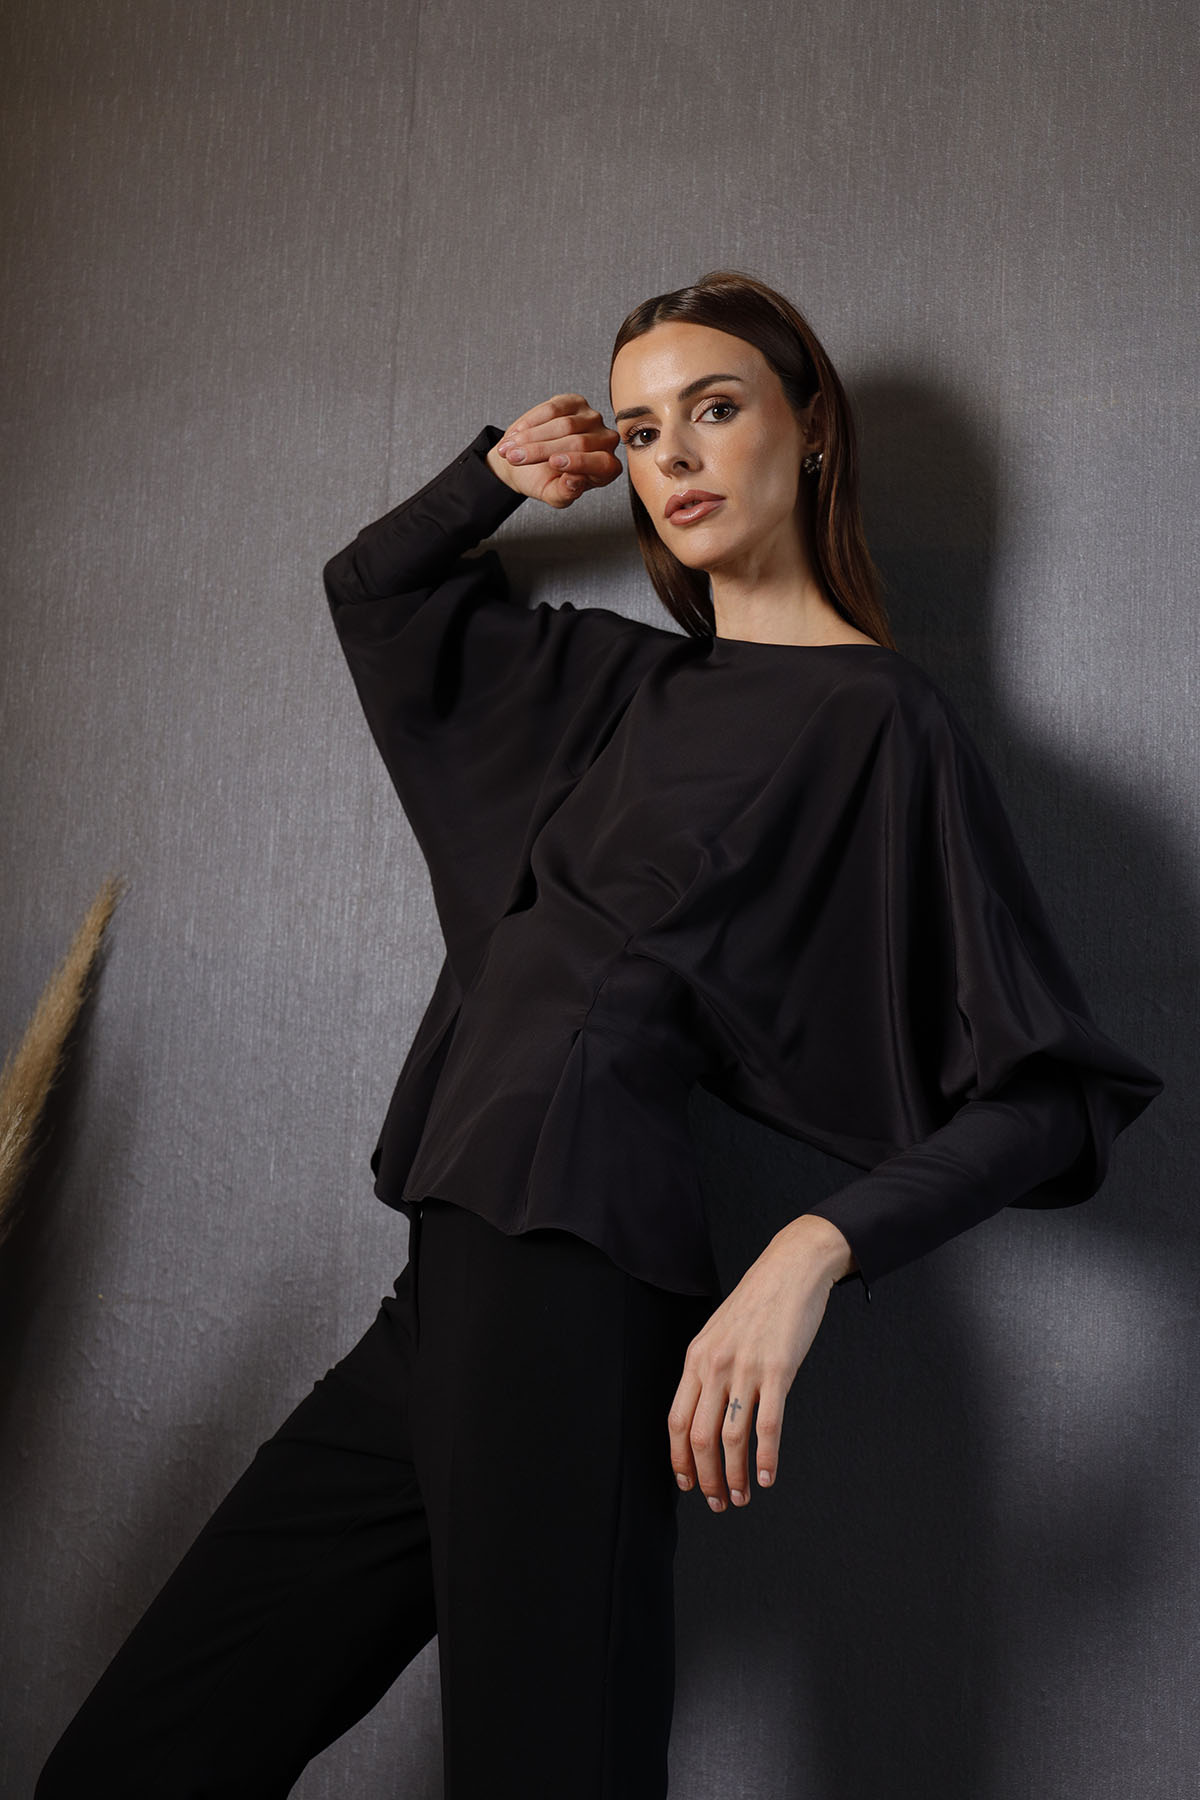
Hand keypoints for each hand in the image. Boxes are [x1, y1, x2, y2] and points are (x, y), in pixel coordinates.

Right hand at [485, 393, 621, 508]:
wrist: (530, 460)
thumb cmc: (545, 480)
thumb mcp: (553, 494)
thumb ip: (565, 493)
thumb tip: (575, 482)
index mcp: (608, 469)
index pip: (602, 463)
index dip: (578, 462)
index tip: (553, 462)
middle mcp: (606, 441)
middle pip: (578, 442)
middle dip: (542, 450)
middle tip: (515, 458)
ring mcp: (592, 419)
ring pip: (564, 424)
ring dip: (531, 437)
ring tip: (509, 450)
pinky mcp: (575, 402)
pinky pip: (553, 409)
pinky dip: (531, 422)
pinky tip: (515, 435)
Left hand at [667, 1214, 853, 1511]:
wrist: (790, 1270)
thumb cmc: (757, 1302)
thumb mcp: (718, 1332)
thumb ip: (708, 1369)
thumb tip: (705, 1411)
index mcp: (697, 1357)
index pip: (678, 1420)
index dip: (679, 1458)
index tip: (687, 1483)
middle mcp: (715, 1365)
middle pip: (700, 1436)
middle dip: (707, 1477)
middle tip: (718, 1501)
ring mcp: (746, 1369)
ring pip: (732, 1437)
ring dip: (735, 1474)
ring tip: (742, 1496)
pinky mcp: (778, 1370)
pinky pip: (768, 1425)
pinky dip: (766, 1458)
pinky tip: (767, 1476)